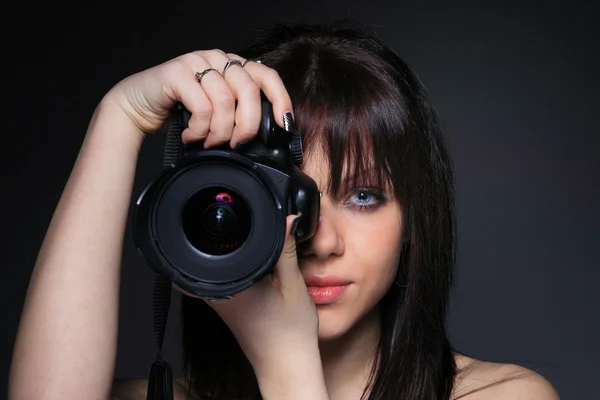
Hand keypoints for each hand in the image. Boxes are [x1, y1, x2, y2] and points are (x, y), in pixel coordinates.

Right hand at [103, 49, 293, 146]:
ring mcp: (196, 62)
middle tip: (236, 144)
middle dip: (246, 125)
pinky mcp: (176, 73)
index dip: (280, 99)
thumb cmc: (179, 112)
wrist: (138, 107)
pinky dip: (200, 129)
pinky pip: (202, 106)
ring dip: (219, 131)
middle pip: (249, 91)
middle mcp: (217, 59)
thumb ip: (239, 113)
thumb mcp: (217, 113)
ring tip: (208, 141)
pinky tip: (192, 136)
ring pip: (226, 101)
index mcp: (232, 66)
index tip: (284, 124)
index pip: (267, 75)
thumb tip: (268, 133)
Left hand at [205, 214, 319, 374]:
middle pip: (215, 251)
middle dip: (234, 240)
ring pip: (217, 264)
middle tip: (257, 244)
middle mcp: (218, 292)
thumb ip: (287, 250)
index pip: (224, 242)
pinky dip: (238, 269)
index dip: (238, 228)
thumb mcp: (293, 285)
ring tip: (260, 259)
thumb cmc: (291, 334)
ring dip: (235, 255)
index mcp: (233, 283)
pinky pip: (223, 277)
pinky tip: (256, 272)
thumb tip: (287, 219)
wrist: (286, 366)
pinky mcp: (223, 307)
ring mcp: (217, 301)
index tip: (251, 222)